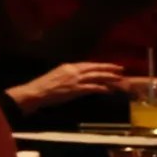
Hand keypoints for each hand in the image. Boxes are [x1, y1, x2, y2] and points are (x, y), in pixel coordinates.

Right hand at [8, 61, 127, 111]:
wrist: (36, 92)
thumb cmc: (43, 86)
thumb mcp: (56, 75)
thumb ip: (68, 74)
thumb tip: (78, 77)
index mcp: (68, 66)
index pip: (88, 64)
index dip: (100, 65)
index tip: (110, 66)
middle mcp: (73, 70)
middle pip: (95, 68)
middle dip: (109, 68)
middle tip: (120, 69)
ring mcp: (75, 80)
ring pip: (96, 76)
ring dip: (109, 78)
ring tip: (119, 79)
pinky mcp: (76, 89)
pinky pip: (92, 87)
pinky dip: (101, 88)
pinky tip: (108, 90)